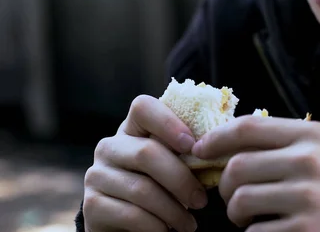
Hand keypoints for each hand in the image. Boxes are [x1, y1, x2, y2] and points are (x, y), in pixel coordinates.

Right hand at [83, 95, 205, 231]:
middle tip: (202, 202)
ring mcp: (96, 175)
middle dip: (181, 180)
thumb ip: (188, 153)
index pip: (143, 107)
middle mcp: (109, 147)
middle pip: (147, 153)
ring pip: (141, 189)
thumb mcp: (174, 166)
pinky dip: (156, 226)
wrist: (128, 225)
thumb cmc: (162, 189)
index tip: (192, 146)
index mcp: (132, 129)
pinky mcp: (91, 205)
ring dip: (173, 210)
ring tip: (190, 223)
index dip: (169, 122)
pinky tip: (167, 230)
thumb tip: (220, 150)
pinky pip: (130, 214)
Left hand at [192, 115, 319, 231]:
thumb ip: (284, 141)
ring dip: (236, 213)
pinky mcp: (308, 230)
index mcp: (310, 135)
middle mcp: (308, 161)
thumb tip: (229, 145)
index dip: (216, 138)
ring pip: (242, 201)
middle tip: (232, 197)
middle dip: (225, 186)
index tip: (201, 150)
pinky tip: (269, 230)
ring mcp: (308, 197)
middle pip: (237, 167)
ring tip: (248, 216)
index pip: (248, 127)